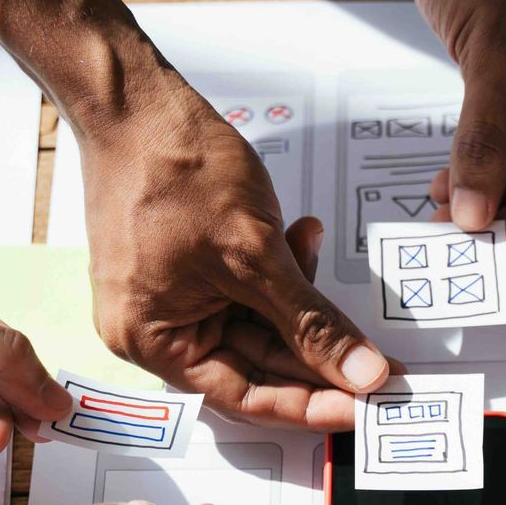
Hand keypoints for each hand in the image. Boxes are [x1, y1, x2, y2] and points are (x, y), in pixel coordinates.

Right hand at [78, 89, 390, 429]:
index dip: (310, 405)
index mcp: (153, 342)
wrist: (132, 98)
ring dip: (298, 296)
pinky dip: (278, 270)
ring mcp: (169, 297)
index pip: (246, 396)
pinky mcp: (185, 266)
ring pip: (257, 322)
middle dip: (315, 349)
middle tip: (373, 356)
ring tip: (315, 248)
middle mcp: (154, 329)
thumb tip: (358, 373)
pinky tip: (300, 236)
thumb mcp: (254, 254)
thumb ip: (311, 322)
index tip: (362, 406)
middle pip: (254, 363)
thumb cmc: (169, 164)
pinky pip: (245, 288)